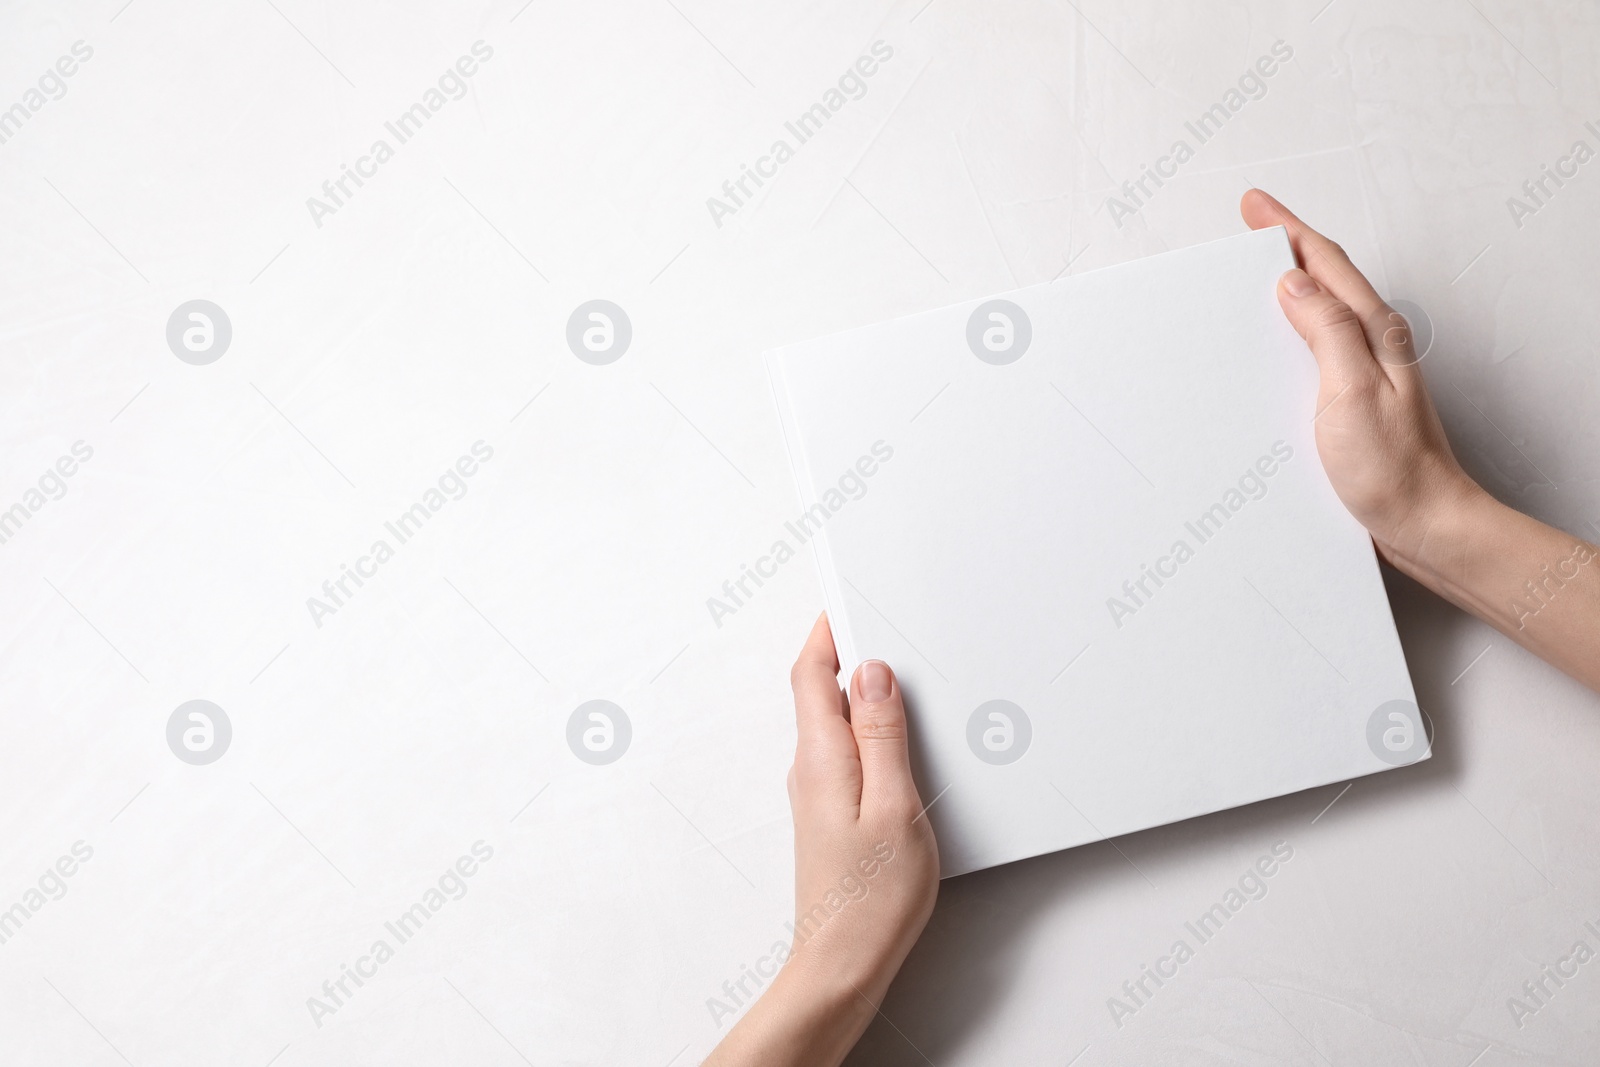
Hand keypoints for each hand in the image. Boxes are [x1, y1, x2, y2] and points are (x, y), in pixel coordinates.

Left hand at [704, 614, 938, 1066]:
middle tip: (883, 621)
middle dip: (848, 651)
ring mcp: (818, 793)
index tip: (848, 597)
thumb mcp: (893, 805)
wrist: (842, 965)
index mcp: (822, 757)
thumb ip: (882, 735)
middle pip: (820, 690)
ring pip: (835, 722)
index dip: (828, 629)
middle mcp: (811, 769)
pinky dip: (868, 730)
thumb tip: (871, 672)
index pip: (811, 671)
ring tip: (901, 674)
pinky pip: (846, 752)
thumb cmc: (871, 899)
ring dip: (861, 691)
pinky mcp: (832, 815)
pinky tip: (899, 739)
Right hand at [1240, 188, 1483, 570]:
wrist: (1425, 523)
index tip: (1255, 205)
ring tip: (1256, 273)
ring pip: (1320, 313)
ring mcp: (1364, 373)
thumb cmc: (1395, 469)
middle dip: (1286, 247)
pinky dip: (1293, 332)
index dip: (1287, 230)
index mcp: (1373, 333)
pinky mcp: (1353, 401)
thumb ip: (1326, 330)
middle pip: (1324, 280)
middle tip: (1252, 226)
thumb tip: (1293, 283)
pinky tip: (1277, 342)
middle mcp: (1372, 346)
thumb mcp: (1352, 391)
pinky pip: (1318, 350)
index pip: (1324, 264)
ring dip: (1288, 287)